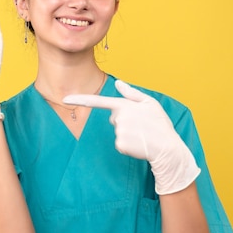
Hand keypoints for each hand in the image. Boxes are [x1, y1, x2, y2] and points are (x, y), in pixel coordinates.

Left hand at [63, 80, 199, 194]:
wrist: (168, 149)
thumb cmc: (160, 125)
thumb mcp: (150, 104)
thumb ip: (132, 93)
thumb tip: (118, 83)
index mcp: (125, 105)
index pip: (99, 101)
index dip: (80, 99)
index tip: (65, 99)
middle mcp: (119, 117)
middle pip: (113, 118)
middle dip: (125, 121)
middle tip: (143, 126)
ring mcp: (119, 132)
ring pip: (117, 130)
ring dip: (128, 133)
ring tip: (143, 135)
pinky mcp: (119, 145)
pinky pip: (119, 143)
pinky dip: (128, 145)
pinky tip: (139, 144)